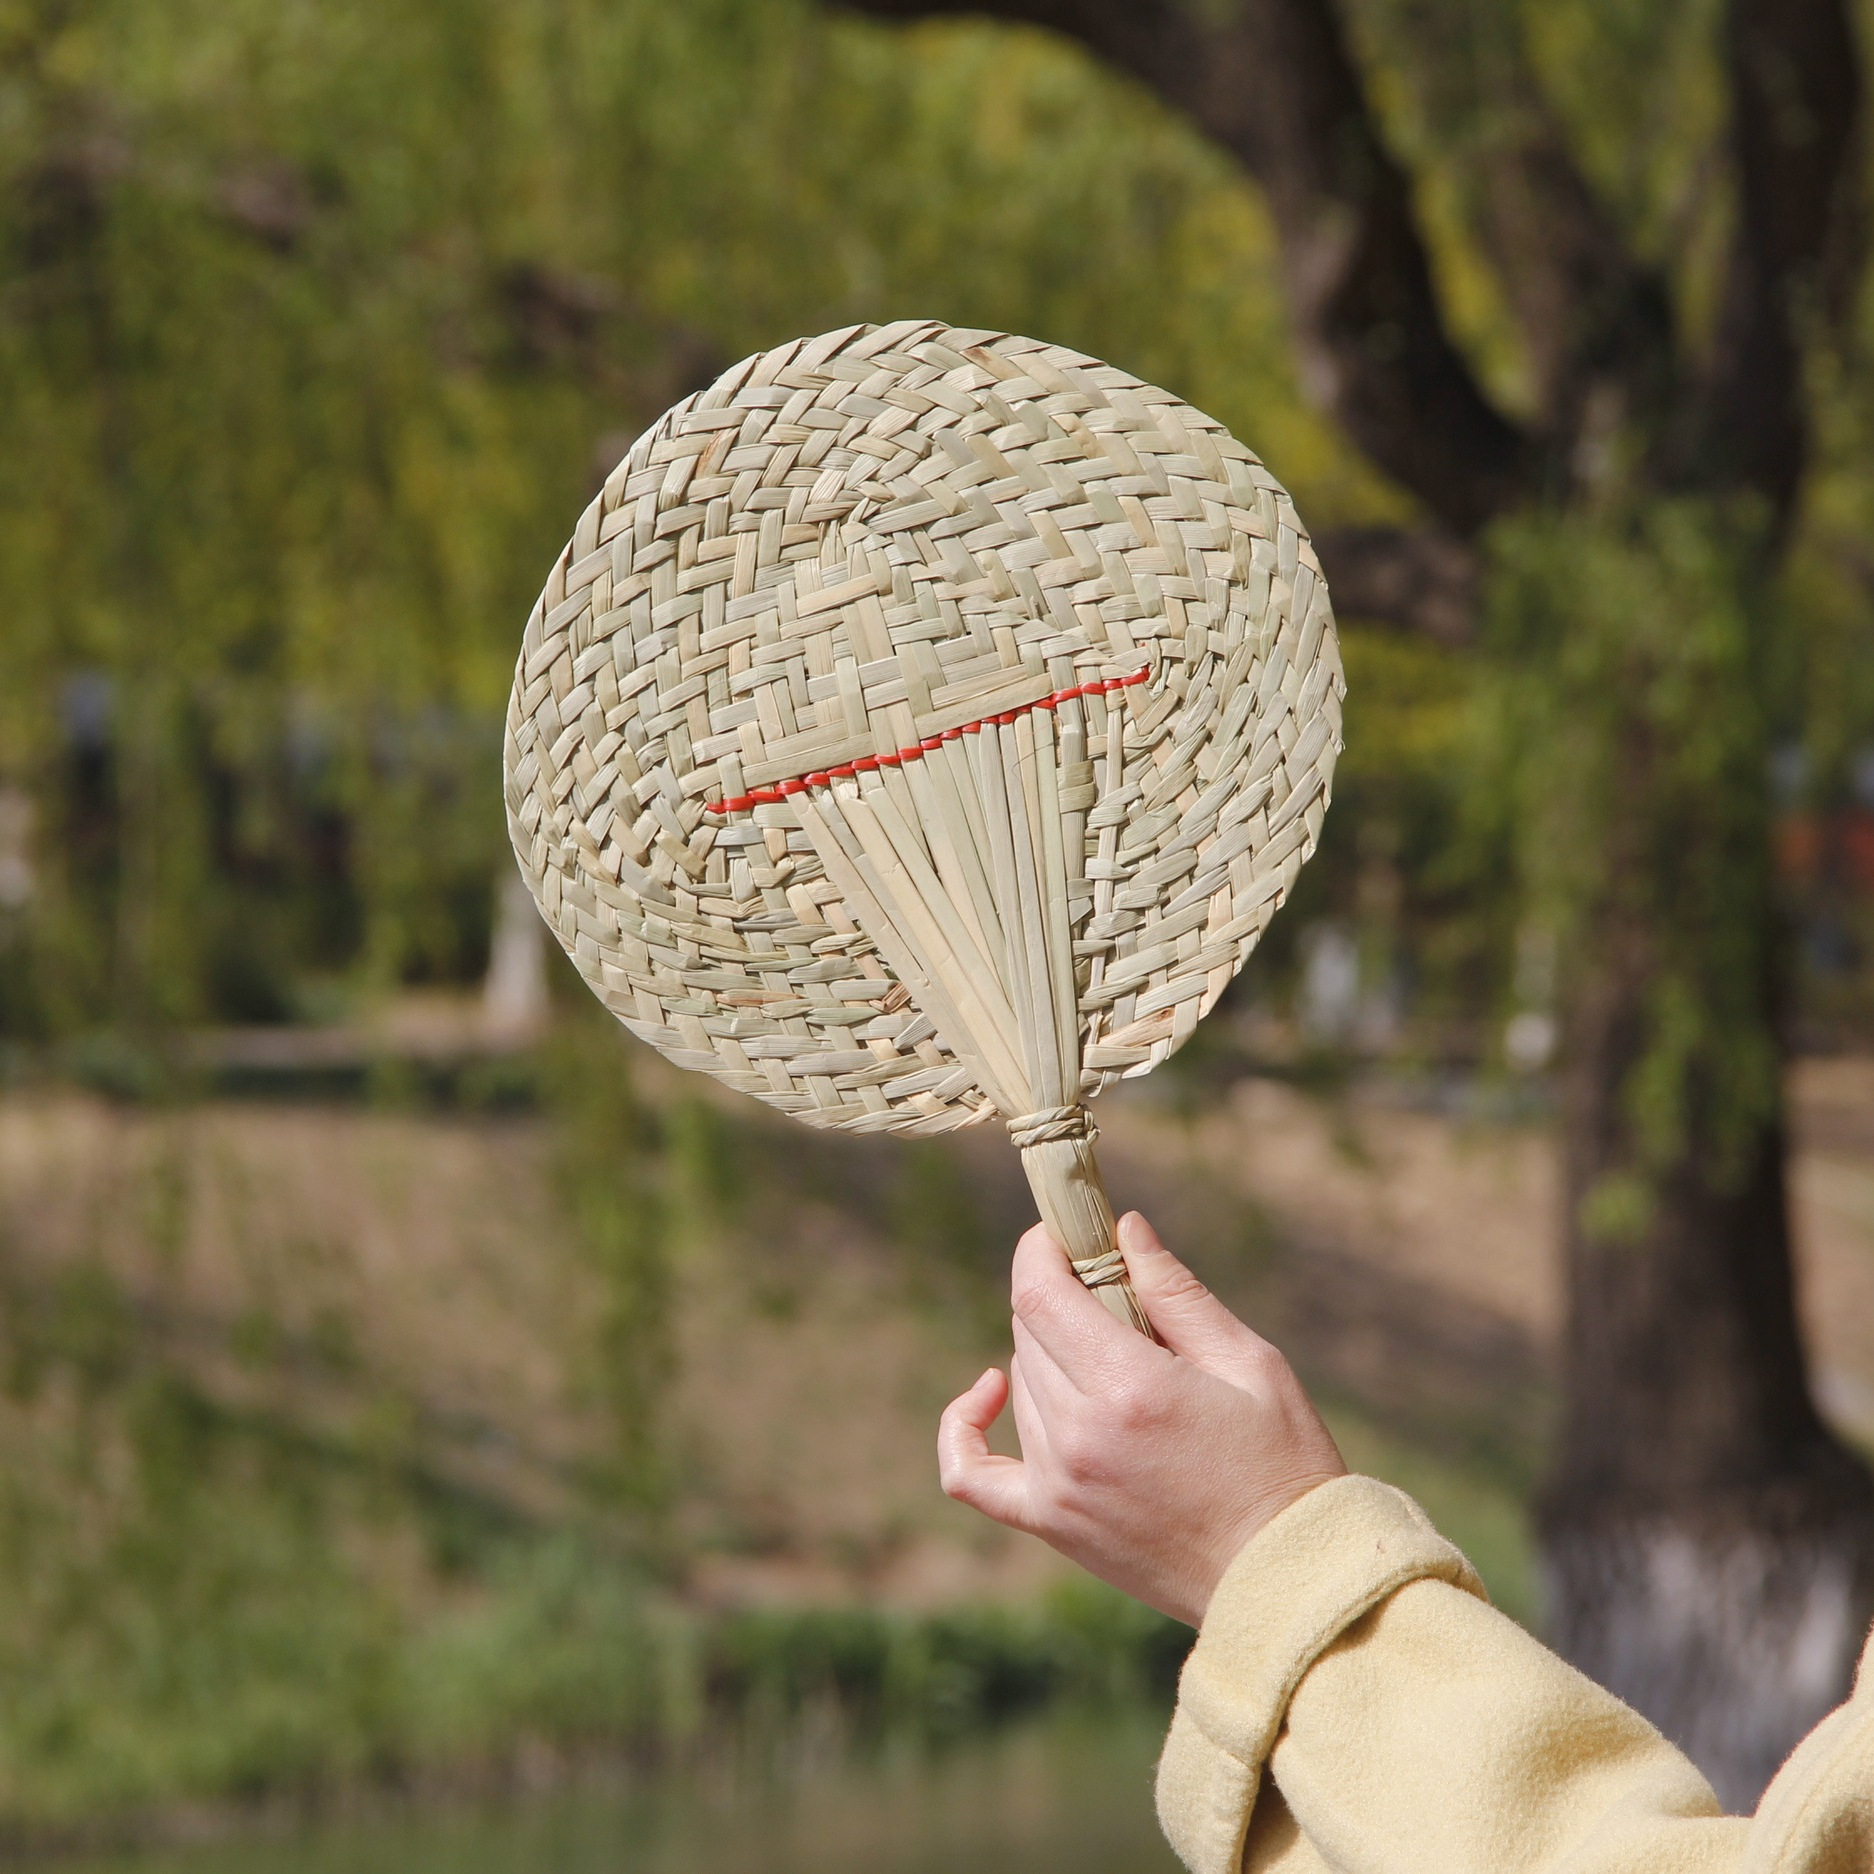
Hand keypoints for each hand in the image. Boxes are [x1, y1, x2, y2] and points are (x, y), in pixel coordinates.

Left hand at [938, 1212, 1345, 1626]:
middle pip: (1030, 1331)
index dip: (1039, 1250)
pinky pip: (972, 1472)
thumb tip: (1123, 1226)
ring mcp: (1058, 1486)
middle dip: (1062, 1297)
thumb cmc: (1284, 1463)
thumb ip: (1177, 1293)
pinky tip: (988, 1391)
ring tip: (1115, 1359)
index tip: (1060, 1232)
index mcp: (1130, 1389)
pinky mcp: (1052, 1525)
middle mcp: (1080, 1436)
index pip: (1040, 1294)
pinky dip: (963, 1427)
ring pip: (1021, 1382)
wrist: (1285, 1579)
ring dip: (1052, 1353)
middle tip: (1114, 1294)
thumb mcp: (1250, 1362)